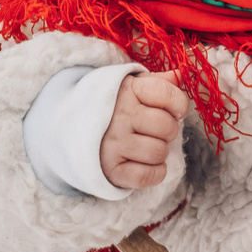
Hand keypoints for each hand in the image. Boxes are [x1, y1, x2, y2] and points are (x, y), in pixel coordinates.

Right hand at [100, 70, 188, 190]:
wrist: (71, 129)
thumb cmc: (114, 107)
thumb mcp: (132, 87)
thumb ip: (158, 82)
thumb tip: (179, 75)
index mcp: (127, 91)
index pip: (169, 95)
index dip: (178, 105)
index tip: (171, 110)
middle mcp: (118, 116)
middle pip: (168, 127)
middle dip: (168, 130)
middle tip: (154, 130)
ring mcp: (112, 144)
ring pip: (159, 152)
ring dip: (160, 152)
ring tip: (146, 144)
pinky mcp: (110, 169)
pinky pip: (147, 176)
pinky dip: (154, 173)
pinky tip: (145, 163)